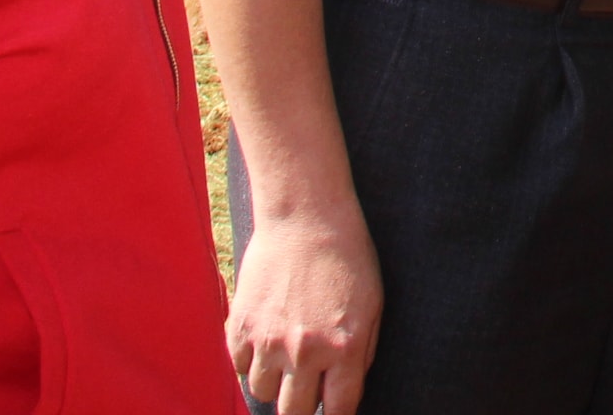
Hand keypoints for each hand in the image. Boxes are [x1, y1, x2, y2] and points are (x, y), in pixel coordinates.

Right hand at [231, 200, 379, 414]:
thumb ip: (361, 354)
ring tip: (286, 357)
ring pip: (263, 393)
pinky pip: (240, 366)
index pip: (338, 410)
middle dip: (302, 407)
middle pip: (294, 412)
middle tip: (306, 390)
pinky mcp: (240, 327)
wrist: (306, 218)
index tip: (333, 412)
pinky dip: (251, 360)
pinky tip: (267, 338)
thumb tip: (346, 390)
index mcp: (343, 349)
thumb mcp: (372, 305)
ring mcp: (268, 341)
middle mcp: (304, 352)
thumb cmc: (347, 258)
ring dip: (275, 382)